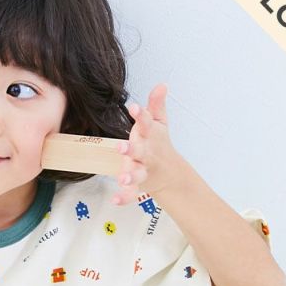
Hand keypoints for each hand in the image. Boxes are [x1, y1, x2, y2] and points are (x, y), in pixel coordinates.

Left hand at [112, 83, 186, 205]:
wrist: (170, 172)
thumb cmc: (158, 143)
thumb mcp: (159, 123)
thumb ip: (156, 105)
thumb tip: (161, 84)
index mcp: (149, 136)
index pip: (146, 123)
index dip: (140, 115)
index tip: (133, 107)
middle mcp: (147, 154)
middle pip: (140, 151)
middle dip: (131, 149)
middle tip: (121, 147)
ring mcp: (143, 170)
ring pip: (137, 174)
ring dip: (130, 176)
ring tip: (122, 179)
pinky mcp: (138, 185)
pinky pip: (131, 193)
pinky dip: (124, 198)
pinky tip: (115, 200)